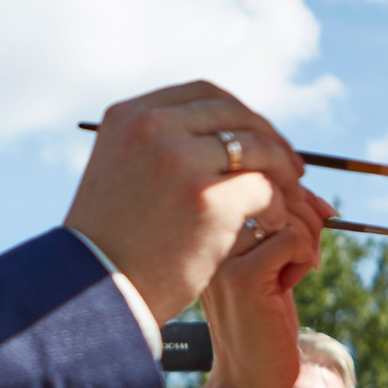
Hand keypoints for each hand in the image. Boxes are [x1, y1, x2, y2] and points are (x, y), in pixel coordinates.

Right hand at [63, 83, 331, 321]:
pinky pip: (265, 189)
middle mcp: (153, 127)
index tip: (259, 138)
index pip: (205, 95)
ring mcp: (181, 160)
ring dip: (281, 173)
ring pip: (258, 150)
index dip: (241, 115)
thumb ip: (157, 145)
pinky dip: (277, 206)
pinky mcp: (209, 199)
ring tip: (288, 198)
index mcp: (130, 116)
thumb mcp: (120, 172)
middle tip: (291, 168)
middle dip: (271, 141)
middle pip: (237, 117)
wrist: (96, 292)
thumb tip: (214, 132)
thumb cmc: (111, 242)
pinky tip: (272, 225)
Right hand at [198, 194, 321, 387]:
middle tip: (315, 250)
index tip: (321, 215)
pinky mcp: (244, 277)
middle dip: (307, 213)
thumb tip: (313, 200)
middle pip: (269, 192)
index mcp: (209, 238)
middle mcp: (208, 243)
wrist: (250, 382)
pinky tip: (295, 281)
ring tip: (301, 270)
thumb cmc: (263, 329)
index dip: (293, 194)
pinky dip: (305, 254)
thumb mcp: (268, 272)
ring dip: (307, 237)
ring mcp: (222, 259)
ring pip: (281, 211)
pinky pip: (290, 238)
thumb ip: (276, 235)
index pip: (253, 187)